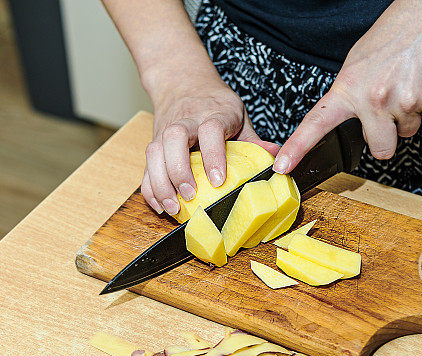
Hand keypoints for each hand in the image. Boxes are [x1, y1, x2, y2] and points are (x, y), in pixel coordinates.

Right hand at [143, 79, 278, 215]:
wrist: (182, 82)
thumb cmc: (215, 104)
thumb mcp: (239, 115)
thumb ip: (253, 139)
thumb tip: (275, 157)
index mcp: (212, 113)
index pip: (210, 130)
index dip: (213, 155)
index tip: (218, 180)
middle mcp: (185, 121)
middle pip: (174, 138)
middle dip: (179, 170)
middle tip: (190, 195)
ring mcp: (165, 132)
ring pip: (154, 152)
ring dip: (160, 182)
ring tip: (173, 207)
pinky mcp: (154, 144)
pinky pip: (146, 167)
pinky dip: (150, 188)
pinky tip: (161, 205)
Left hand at [273, 0, 421, 173]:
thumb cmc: (393, 37)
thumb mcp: (357, 64)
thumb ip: (351, 97)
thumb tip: (353, 121)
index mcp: (348, 88)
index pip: (316, 123)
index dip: (297, 148)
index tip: (284, 166)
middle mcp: (373, 98)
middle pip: (381, 149)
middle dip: (386, 136)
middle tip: (389, 107)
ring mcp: (403, 102)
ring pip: (406, 133)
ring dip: (407, 115)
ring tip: (407, 85)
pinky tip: (421, 81)